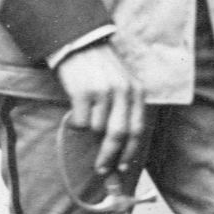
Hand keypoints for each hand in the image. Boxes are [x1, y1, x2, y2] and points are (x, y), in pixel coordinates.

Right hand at [54, 41, 147, 175]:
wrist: (79, 42)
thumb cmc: (100, 69)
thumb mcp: (123, 84)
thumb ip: (125, 109)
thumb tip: (119, 147)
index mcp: (137, 92)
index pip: (138, 129)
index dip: (130, 152)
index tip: (122, 168)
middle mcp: (123, 92)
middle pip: (119, 135)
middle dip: (109, 157)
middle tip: (101, 170)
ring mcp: (103, 92)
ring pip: (96, 129)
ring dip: (89, 130)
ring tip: (85, 115)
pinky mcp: (83, 92)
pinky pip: (80, 121)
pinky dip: (76, 122)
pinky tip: (76, 108)